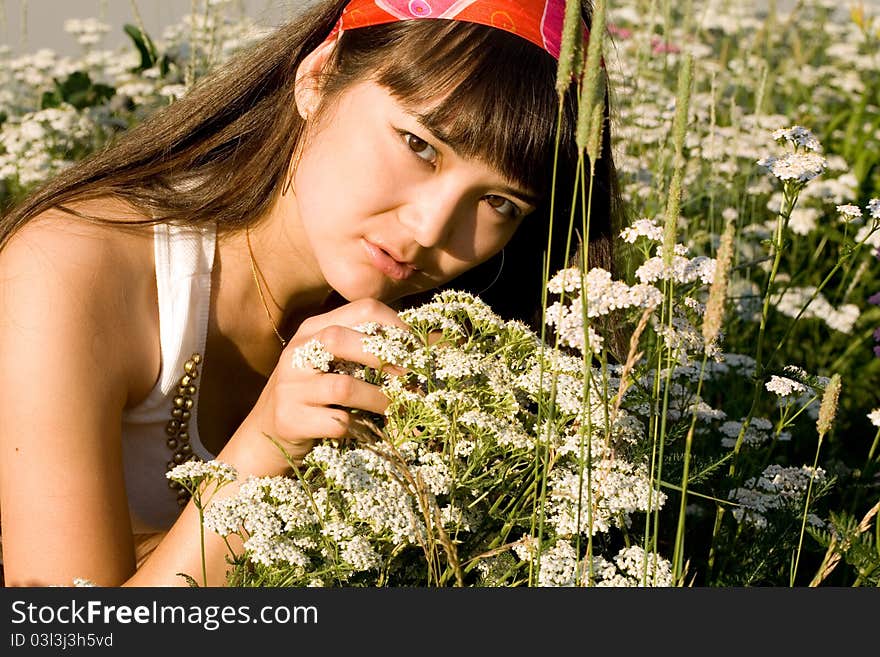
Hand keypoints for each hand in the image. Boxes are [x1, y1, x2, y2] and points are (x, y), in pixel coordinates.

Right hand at [244, 299, 410, 469]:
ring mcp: (290, 387)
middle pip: (343, 339)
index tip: (421, 351)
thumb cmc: (317, 395)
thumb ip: (375, 350)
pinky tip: (368, 430)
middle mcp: (298, 352)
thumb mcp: (339, 364)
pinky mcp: (290, 420)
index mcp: (315, 329)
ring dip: (380, 399)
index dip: (398, 327)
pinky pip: (337, 423)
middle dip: (386, 358)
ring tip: (398, 408)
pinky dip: (361, 428)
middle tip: (414, 379)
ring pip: (344, 387)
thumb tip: (439, 343)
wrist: (265, 435)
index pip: (363, 310)